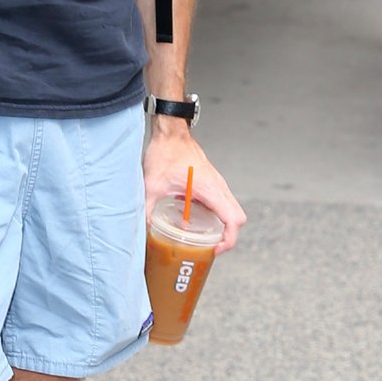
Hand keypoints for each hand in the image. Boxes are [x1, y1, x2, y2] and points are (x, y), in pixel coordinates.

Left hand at [143, 126, 245, 254]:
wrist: (169, 131)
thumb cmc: (166, 151)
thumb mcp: (152, 184)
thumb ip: (148, 209)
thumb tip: (143, 229)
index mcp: (211, 189)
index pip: (234, 220)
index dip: (228, 240)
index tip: (214, 249)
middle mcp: (218, 186)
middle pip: (238, 217)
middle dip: (227, 236)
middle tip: (209, 247)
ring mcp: (216, 182)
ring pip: (230, 209)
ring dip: (221, 224)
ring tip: (201, 236)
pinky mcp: (210, 180)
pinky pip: (221, 201)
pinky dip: (214, 213)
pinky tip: (192, 217)